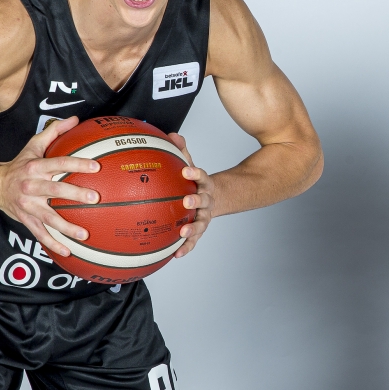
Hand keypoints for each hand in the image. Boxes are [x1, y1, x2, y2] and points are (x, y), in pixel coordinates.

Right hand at [0, 116, 99, 256]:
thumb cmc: (20, 164)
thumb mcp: (33, 145)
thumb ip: (54, 132)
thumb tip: (75, 119)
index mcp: (35, 167)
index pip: (59, 163)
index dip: (77, 164)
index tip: (96, 167)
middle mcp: (31, 186)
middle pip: (55, 190)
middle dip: (75, 194)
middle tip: (95, 198)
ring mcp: (28, 205)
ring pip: (49, 217)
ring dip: (66, 227)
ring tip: (85, 234)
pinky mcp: (26, 220)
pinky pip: (40, 234)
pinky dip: (53, 244)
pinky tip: (68, 252)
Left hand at [166, 133, 213, 257]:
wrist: (216, 198)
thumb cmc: (196, 182)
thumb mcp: (190, 164)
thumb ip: (182, 152)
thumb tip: (172, 135)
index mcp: (204, 184)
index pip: (202, 176)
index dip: (196, 173)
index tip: (187, 171)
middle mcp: (207, 201)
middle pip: (204, 201)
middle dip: (196, 201)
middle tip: (186, 201)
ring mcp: (205, 216)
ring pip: (201, 223)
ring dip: (193, 228)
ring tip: (183, 232)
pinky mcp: (200, 229)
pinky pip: (194, 240)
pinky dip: (187, 247)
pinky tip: (176, 254)